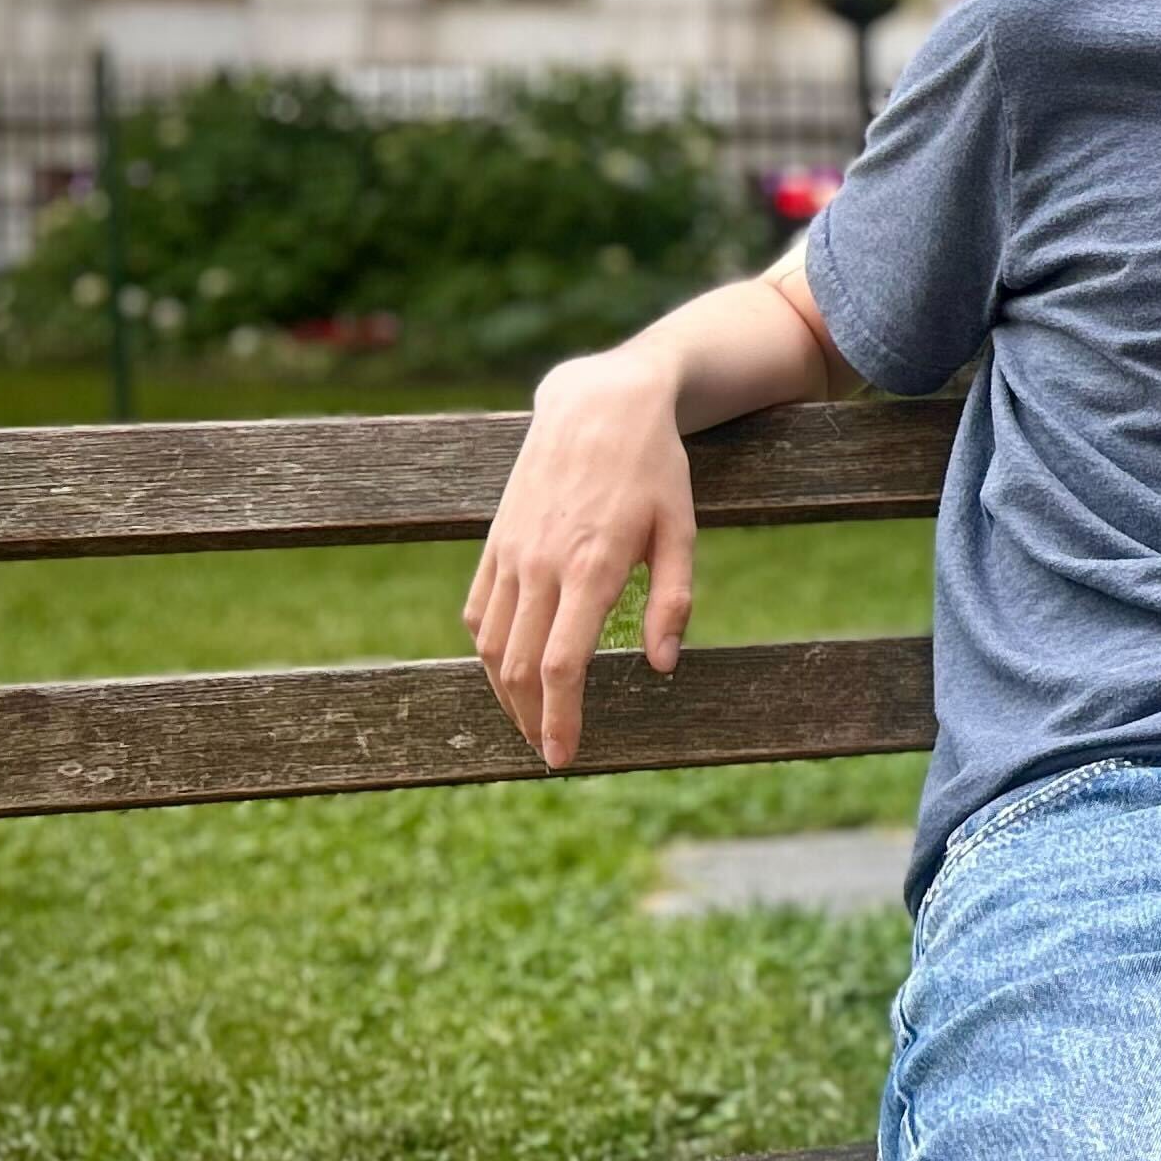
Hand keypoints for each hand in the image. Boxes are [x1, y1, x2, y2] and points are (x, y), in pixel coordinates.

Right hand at [463, 349, 695, 767]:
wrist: (599, 405)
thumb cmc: (654, 471)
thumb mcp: (683, 531)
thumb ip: (673, 600)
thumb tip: (663, 666)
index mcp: (592, 567)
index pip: (563, 664)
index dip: (559, 717)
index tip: (564, 754)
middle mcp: (541, 565)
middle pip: (520, 666)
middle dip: (529, 718)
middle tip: (547, 750)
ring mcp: (511, 553)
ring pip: (491, 644)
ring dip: (504, 692)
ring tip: (528, 719)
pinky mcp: (495, 541)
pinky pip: (477, 610)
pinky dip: (486, 649)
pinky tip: (506, 668)